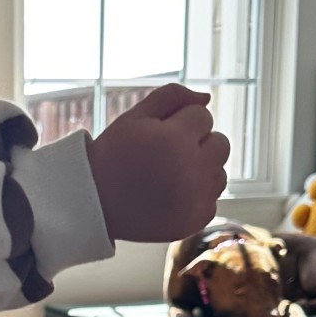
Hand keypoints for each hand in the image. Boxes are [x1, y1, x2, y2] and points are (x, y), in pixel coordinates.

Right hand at [86, 85, 230, 243]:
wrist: (94, 203)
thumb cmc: (114, 154)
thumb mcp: (135, 117)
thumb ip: (172, 96)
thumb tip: (207, 98)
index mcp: (175, 140)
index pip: (203, 116)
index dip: (179, 122)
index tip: (156, 136)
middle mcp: (192, 170)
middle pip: (220, 143)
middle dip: (198, 144)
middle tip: (165, 156)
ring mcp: (196, 199)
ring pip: (219, 172)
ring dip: (200, 170)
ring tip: (168, 176)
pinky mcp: (196, 220)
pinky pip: (212, 198)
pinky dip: (196, 197)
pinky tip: (169, 196)